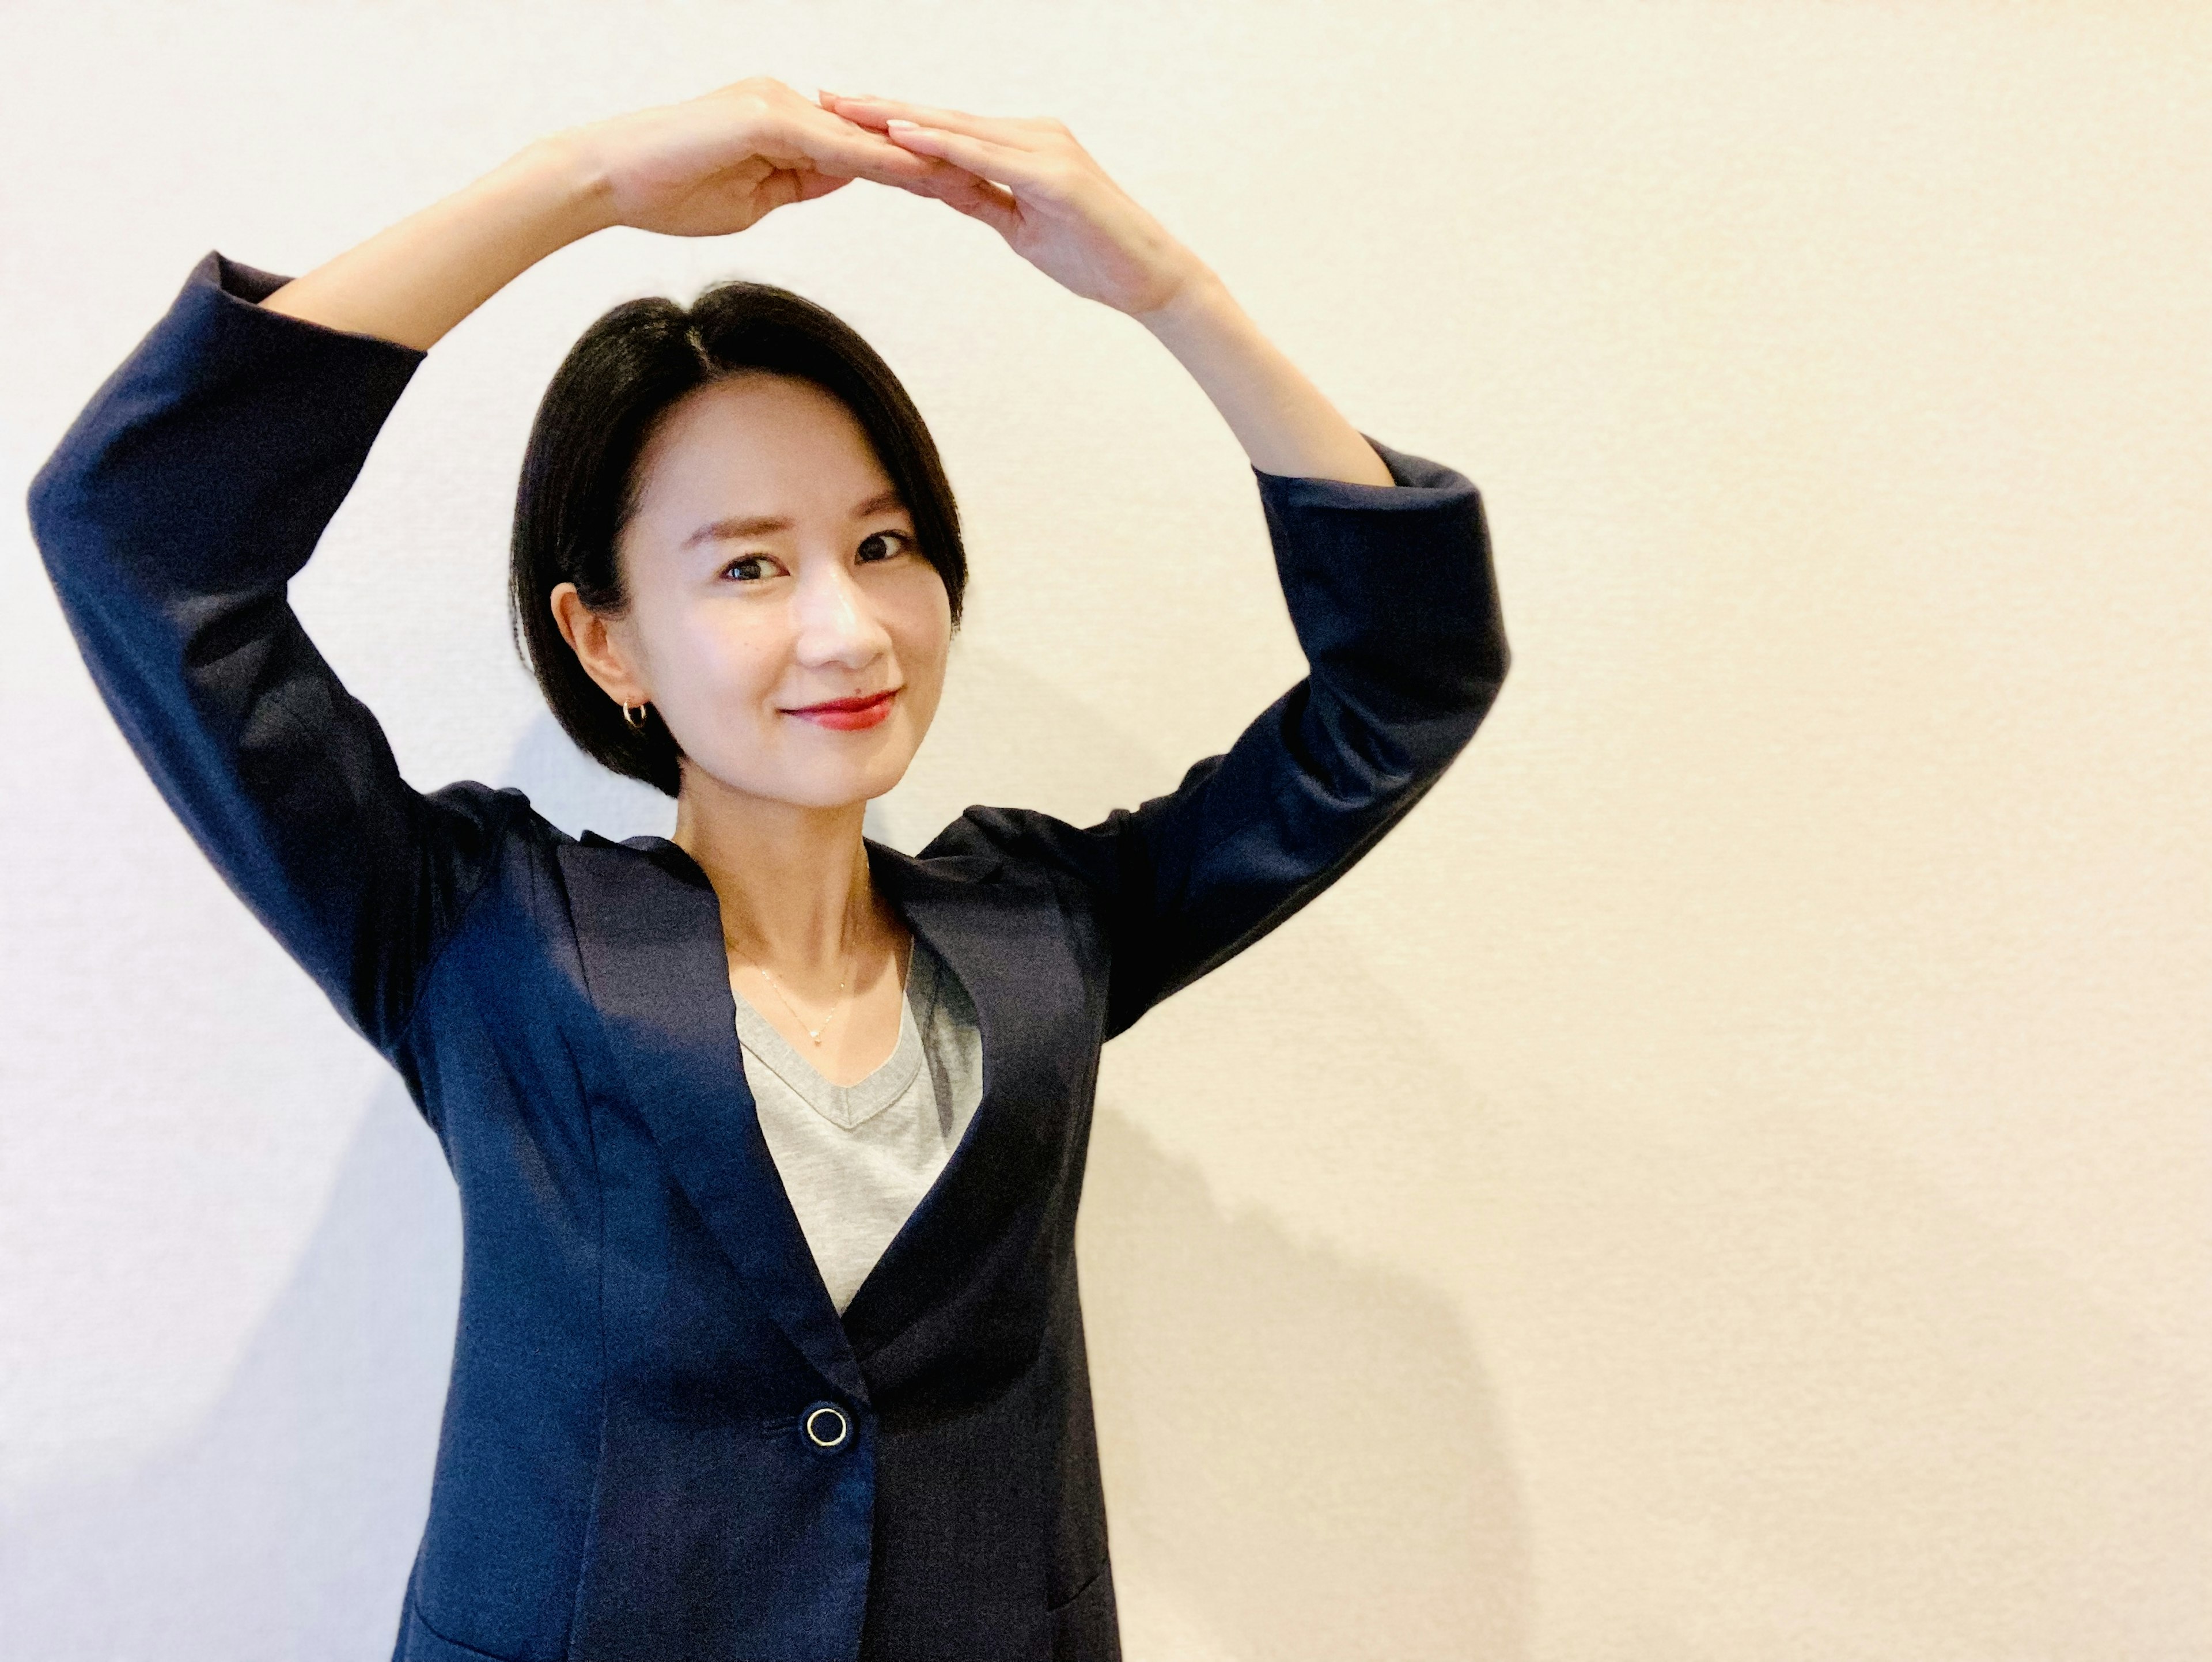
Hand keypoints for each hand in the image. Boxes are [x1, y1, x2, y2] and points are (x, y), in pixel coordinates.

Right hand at [558, 76, 984, 238]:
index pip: (863, 152)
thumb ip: (797, 185)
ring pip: (862, 138)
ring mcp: (776, 105)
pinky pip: (834, 143)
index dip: (913, 171)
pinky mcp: (763, 117)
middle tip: (988, 180)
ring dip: (915, 161)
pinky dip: (877, 162)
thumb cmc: (666, 193)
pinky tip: (917, 176)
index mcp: (785, 123)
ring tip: (971, 179)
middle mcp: (788, 103)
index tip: (959, 190)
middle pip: (873, 139)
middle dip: (928, 162)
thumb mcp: (751, 202)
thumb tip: (837, 182)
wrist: (606, 180)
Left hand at [816, 91, 1210, 315]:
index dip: (892, 121)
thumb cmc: (1093, 256)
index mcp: (1020, 148)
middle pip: (943, 119)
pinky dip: (942, 144)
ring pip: (958, 129)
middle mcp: (1032, 136)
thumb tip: (938, 185)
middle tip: (826, 97)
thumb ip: (981, 199)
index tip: (843, 117)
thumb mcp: (1021, 228)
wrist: (1150, 279)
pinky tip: (903, 136)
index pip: (944, 131)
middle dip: (881, 109)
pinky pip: (986, 157)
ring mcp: (1044, 150)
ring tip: (848, 110)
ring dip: (900, 118)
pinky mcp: (1054, 175)